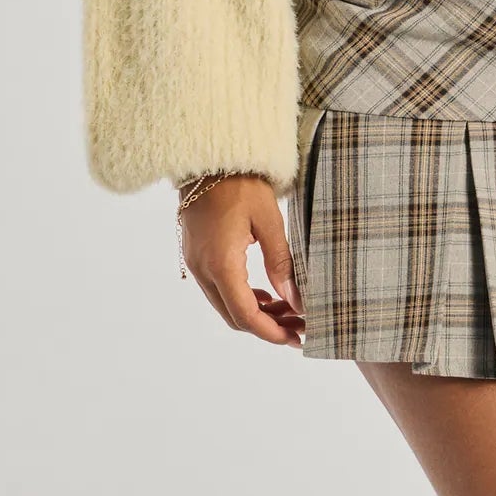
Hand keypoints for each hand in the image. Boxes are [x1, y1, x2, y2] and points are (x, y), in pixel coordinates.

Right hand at [178, 175, 304, 348]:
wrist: (208, 158)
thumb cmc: (241, 183)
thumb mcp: (269, 220)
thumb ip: (281, 263)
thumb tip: (295, 300)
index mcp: (222, 264)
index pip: (245, 315)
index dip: (271, 332)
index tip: (296, 337)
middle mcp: (203, 270)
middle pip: (234, 316)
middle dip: (268, 326)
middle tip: (299, 326)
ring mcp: (196, 264)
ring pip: (226, 305)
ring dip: (256, 313)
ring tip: (288, 311)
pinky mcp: (196, 256)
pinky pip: (219, 289)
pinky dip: (242, 298)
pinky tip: (265, 294)